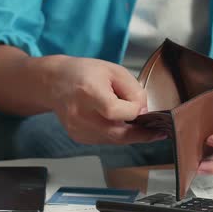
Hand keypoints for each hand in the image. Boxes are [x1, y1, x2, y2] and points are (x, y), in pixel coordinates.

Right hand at [47, 56, 165, 144]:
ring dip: (130, 135)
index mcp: (88, 92)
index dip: (133, 111)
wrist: (55, 82)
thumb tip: (144, 111)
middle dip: (141, 134)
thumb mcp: (114, 71)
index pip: (114, 111)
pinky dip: (116, 134)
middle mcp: (80, 114)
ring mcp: (78, 128)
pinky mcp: (78, 136)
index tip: (140, 106)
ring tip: (141, 126)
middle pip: (117, 134)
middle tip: (158, 132)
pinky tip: (119, 124)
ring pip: (113, 140)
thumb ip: (133, 90)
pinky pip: (105, 140)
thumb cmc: (84, 73)